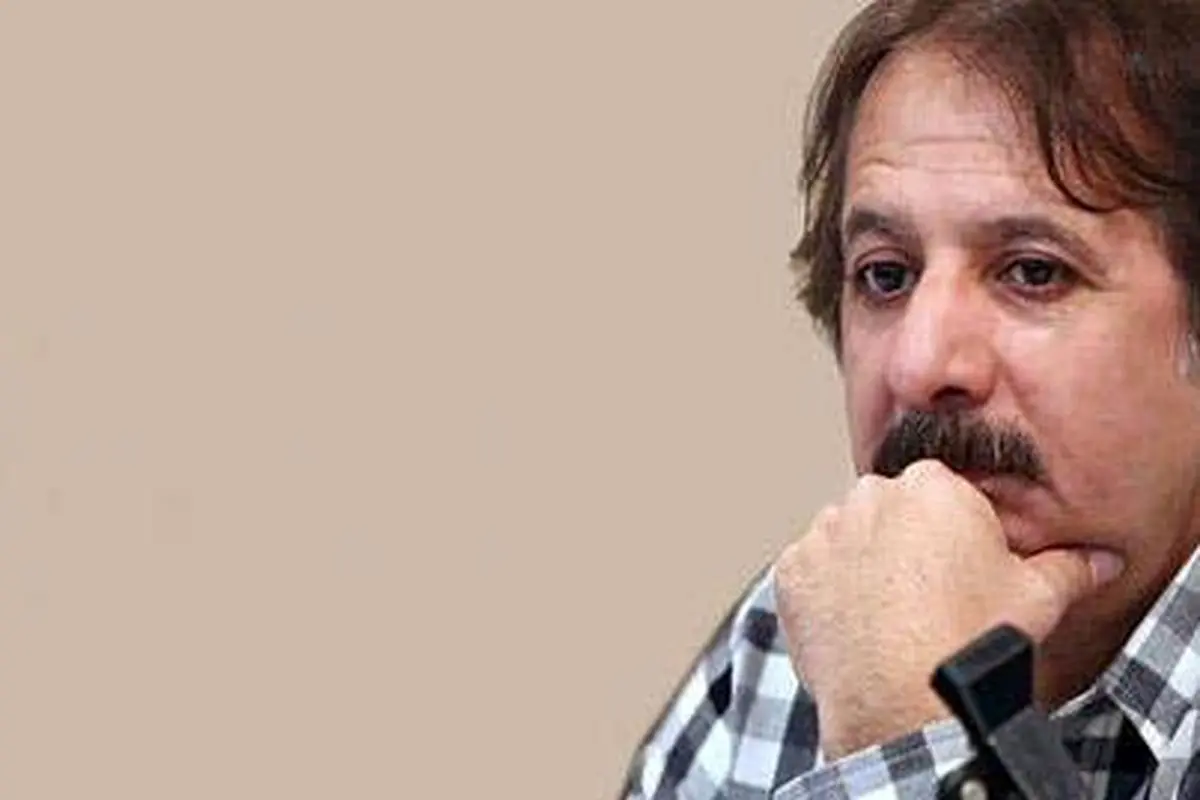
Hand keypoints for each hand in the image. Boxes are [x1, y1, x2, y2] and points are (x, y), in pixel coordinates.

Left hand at [773, 459, 1123, 759]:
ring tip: (891, 617)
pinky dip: (826, 594)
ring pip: (847, 538)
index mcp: (932, 487)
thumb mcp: (1036, 598)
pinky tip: (855, 626)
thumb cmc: (970, 641)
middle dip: (906, 542)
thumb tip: (1100, 560)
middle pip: (891, 510)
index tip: (963, 568)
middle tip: (929, 595)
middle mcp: (871, 496)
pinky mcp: (792, 571)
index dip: (956, 532)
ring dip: (863, 565)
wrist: (906, 698)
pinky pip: (809, 573)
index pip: (942, 493)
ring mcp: (824, 532)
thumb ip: (1069, 567)